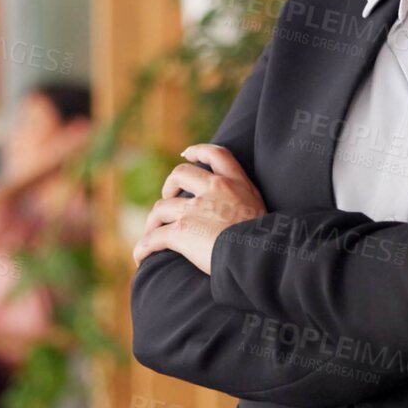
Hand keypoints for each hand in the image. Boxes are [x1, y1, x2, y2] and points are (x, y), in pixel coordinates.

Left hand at [131, 144, 266, 272]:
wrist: (259, 256)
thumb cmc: (266, 241)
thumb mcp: (261, 209)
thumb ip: (245, 201)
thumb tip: (237, 210)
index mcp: (236, 183)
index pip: (216, 154)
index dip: (198, 151)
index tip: (186, 154)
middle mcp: (214, 189)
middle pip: (180, 174)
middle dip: (169, 186)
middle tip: (168, 199)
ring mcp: (195, 209)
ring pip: (161, 208)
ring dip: (153, 222)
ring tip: (152, 233)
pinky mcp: (182, 231)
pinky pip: (154, 238)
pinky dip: (145, 247)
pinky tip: (141, 256)